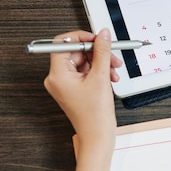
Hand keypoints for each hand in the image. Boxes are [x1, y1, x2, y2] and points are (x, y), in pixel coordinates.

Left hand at [43, 28, 122, 147]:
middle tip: (112, 55)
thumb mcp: (101, 77)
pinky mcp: (73, 88)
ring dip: (101, 63)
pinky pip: (86, 72)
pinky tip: (110, 76)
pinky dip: (99, 72)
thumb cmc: (94, 115)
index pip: (63, 43)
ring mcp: (65, 84)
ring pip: (83, 62)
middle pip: (75, 52)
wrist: (97, 135)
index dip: (81, 37)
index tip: (97, 38)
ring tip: (113, 70)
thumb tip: (103, 35)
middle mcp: (57, 78)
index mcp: (57, 74)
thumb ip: (102, 51)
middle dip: (96, 53)